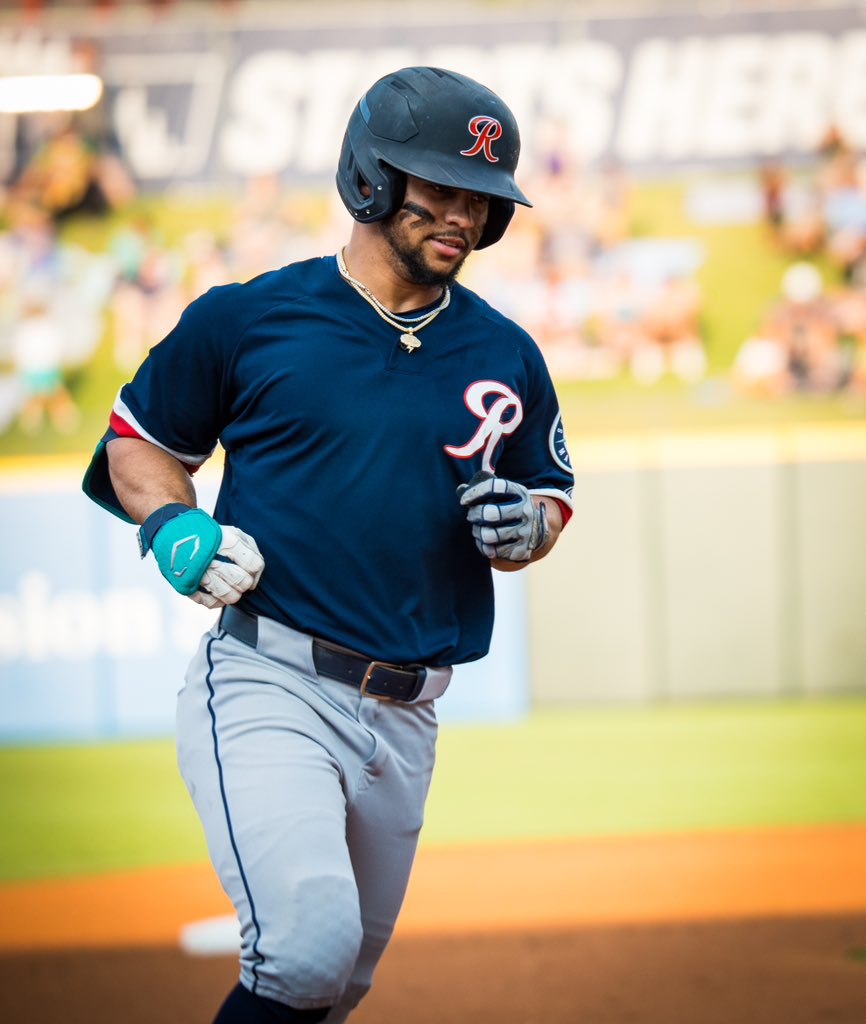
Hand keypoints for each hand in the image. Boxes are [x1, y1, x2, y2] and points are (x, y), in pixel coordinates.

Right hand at [139, 504, 264, 606]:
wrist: (171, 533)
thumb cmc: (207, 534)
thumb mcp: (231, 531)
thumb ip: (250, 548)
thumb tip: (257, 571)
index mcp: (225, 541)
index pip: (253, 565)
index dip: (257, 571)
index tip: (252, 570)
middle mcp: (211, 558)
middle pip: (242, 581)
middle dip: (246, 582)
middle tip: (241, 578)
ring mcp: (198, 574)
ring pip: (229, 596)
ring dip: (235, 593)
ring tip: (231, 586)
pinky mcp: (188, 585)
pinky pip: (210, 603)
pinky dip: (219, 601)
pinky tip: (218, 593)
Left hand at [457, 472, 548, 561]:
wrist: (535, 530)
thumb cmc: (510, 508)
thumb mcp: (505, 495)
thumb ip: (483, 490)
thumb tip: (460, 489)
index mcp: (520, 493)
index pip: (495, 487)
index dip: (475, 492)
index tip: (464, 500)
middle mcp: (525, 511)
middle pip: (490, 513)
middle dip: (474, 514)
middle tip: (471, 516)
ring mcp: (524, 532)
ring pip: (489, 535)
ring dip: (477, 532)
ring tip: (477, 530)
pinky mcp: (521, 550)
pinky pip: (492, 551)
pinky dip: (483, 547)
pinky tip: (484, 542)